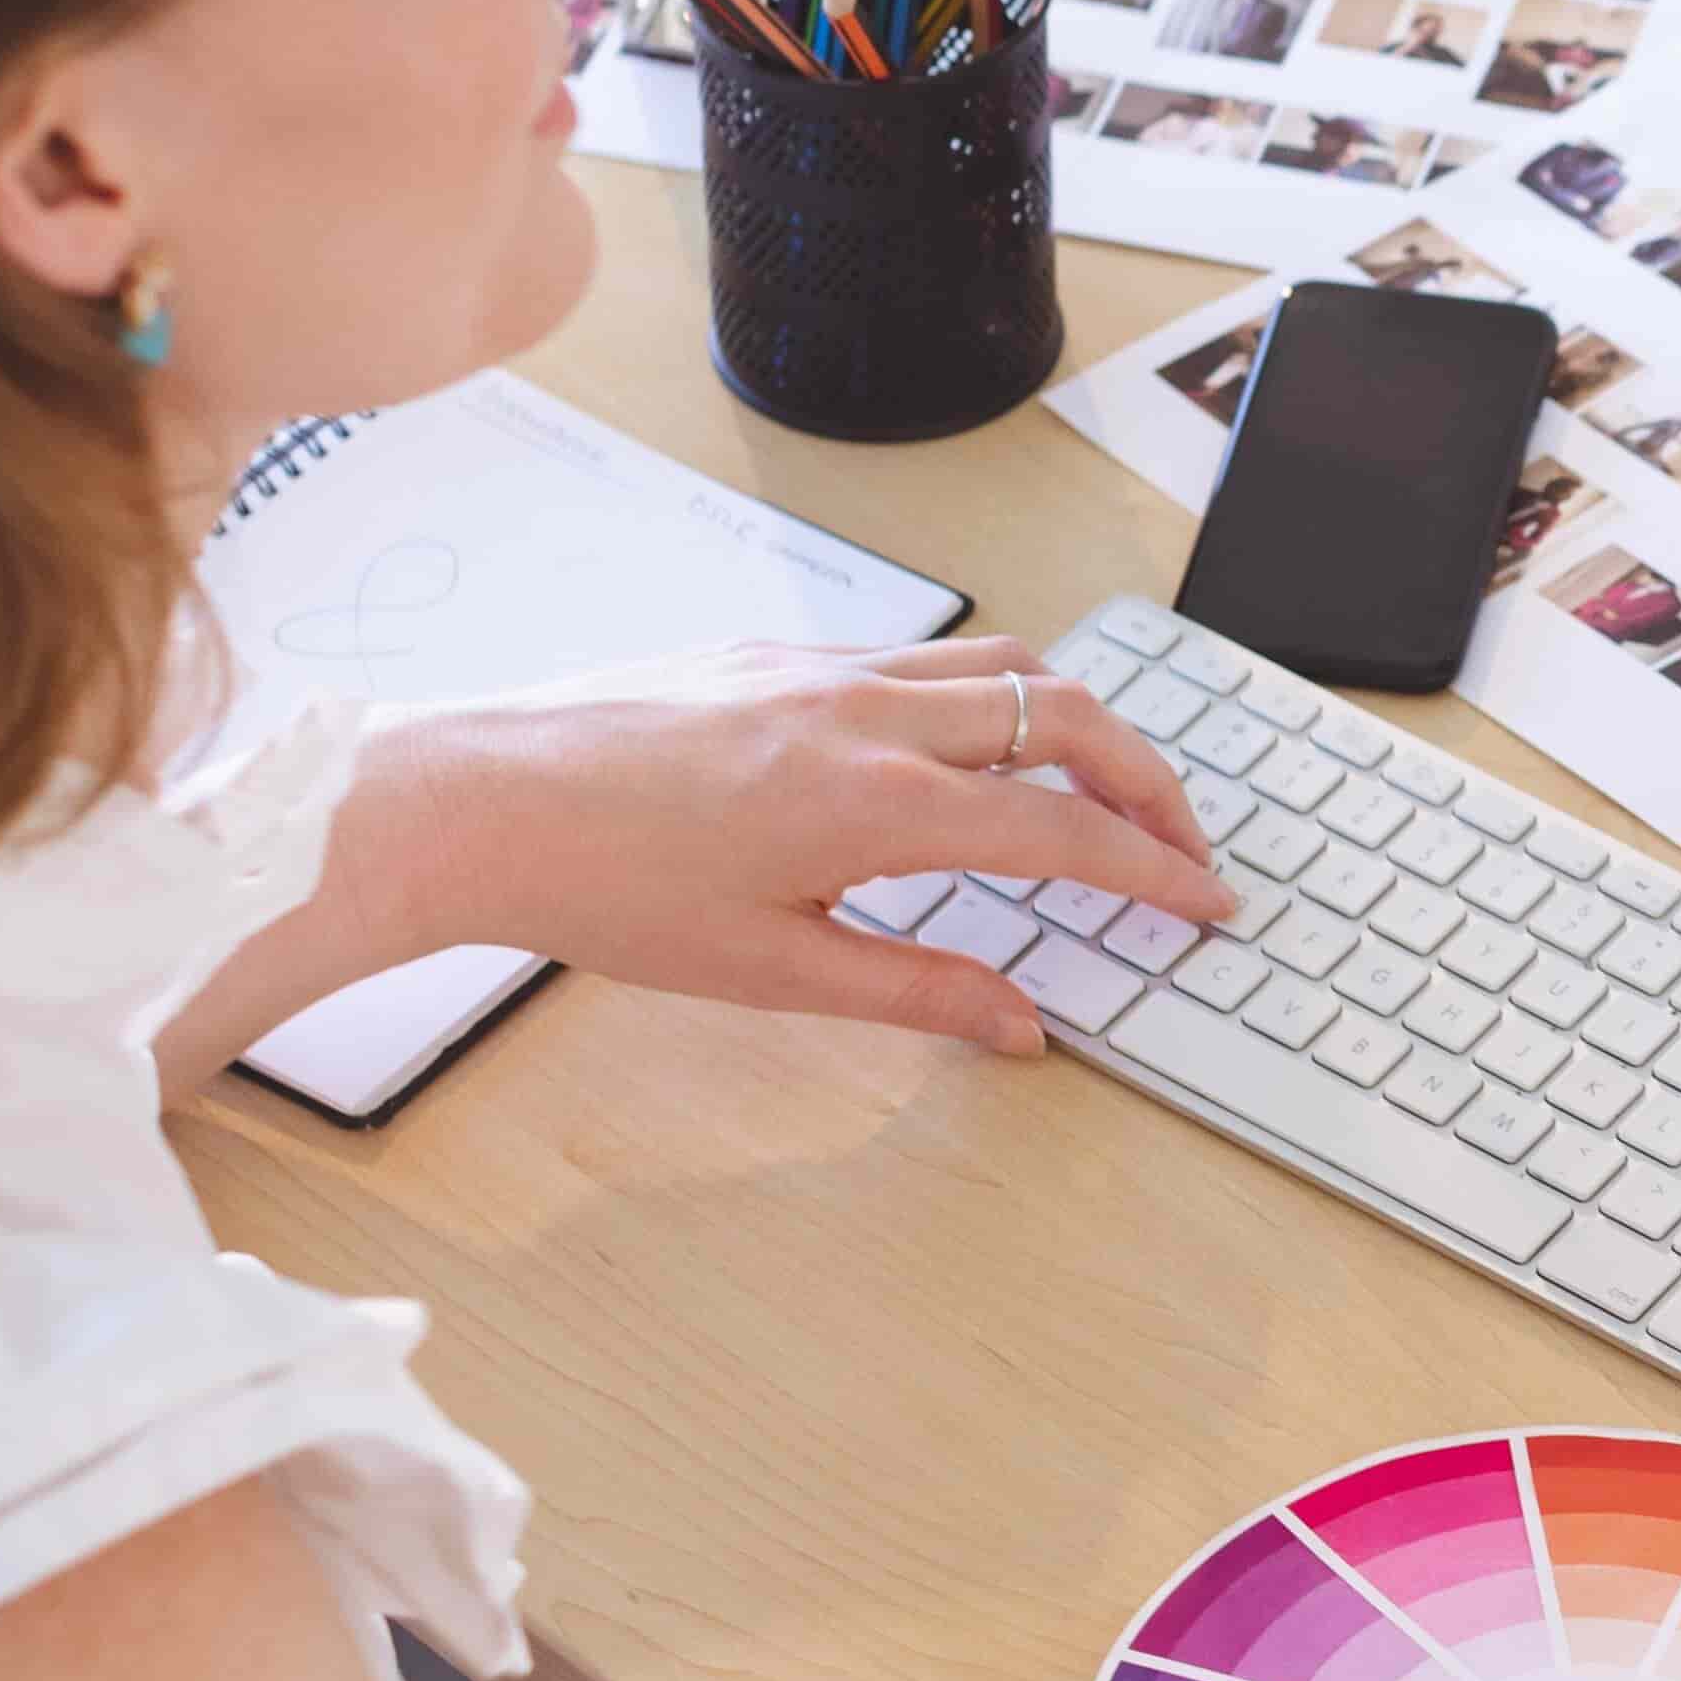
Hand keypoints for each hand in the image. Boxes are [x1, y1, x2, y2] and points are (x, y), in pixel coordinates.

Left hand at [359, 637, 1233, 1057]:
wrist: (474, 802)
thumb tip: (1020, 1028)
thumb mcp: (772, 970)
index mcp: (875, 802)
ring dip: (1077, 720)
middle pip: (1065, 716)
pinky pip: (921, 654)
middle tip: (1182, 841)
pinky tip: (968, 752)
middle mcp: (866, 713)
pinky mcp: (776, 653)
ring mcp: (822, 668)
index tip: (1206, 899)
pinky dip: (988, 695)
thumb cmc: (600, 888)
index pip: (1063, 828)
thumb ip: (917, 994)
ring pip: (1002, 664)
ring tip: (1104, 785)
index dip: (1153, 869)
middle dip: (1149, 778)